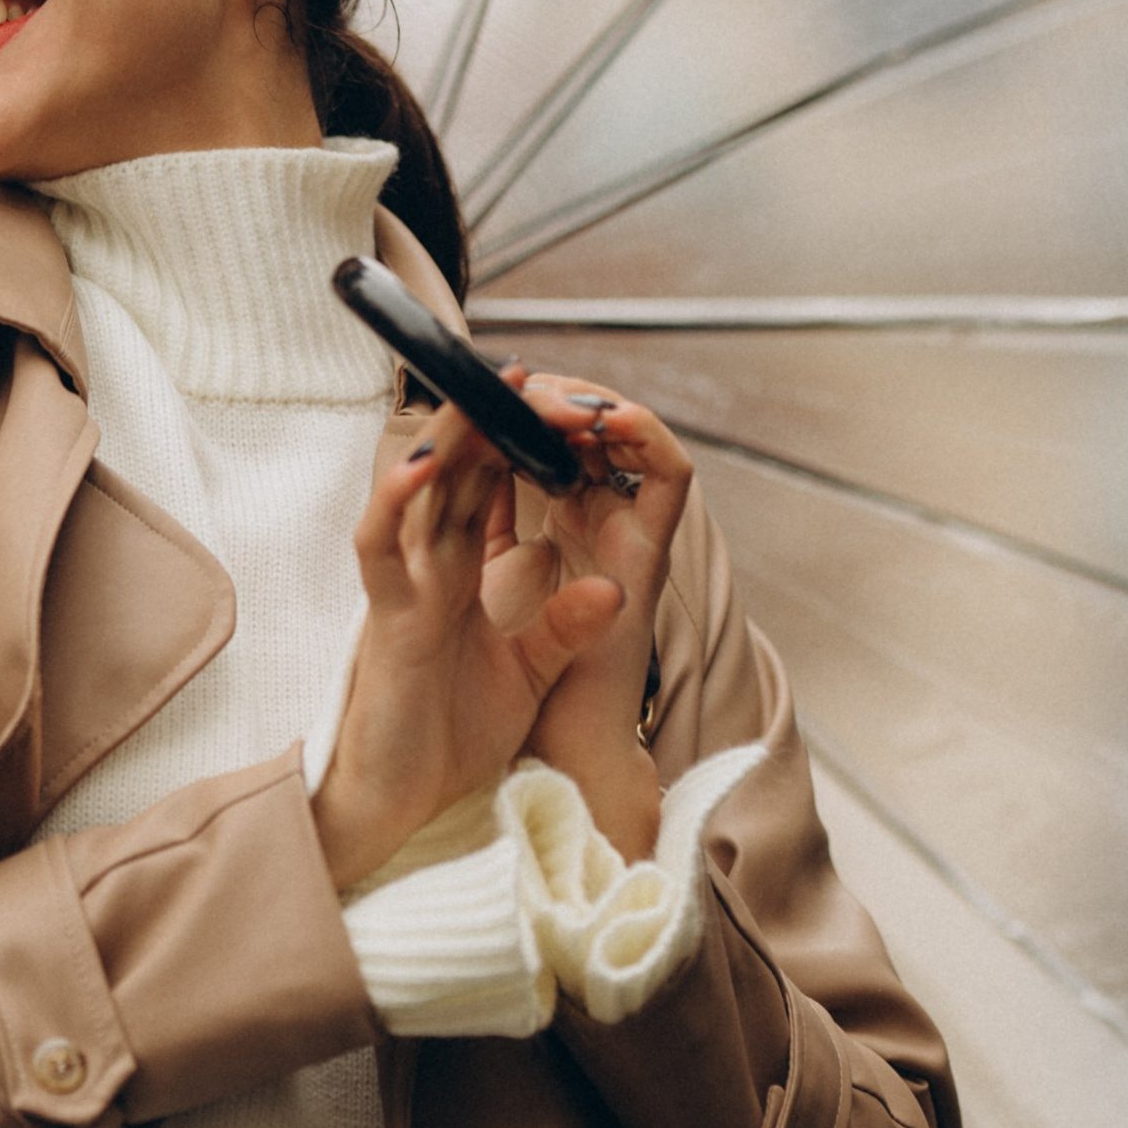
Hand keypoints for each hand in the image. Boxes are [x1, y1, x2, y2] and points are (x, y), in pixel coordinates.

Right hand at [315, 403, 621, 889]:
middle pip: (456, 477)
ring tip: (481, 393)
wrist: (401, 805)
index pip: (489, 492)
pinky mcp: (386, 620)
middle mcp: (428, 571)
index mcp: (460, 577)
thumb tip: (611, 589)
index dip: (518, 445)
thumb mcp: (528, 673)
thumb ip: (563, 628)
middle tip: (527, 376)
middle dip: (491, 423)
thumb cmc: (449, 739)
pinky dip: (397, 503)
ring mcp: (403, 589)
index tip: (554, 406)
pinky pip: (382, 549)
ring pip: (416, 495)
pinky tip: (426, 464)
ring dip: (447, 441)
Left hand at [488, 373, 693, 861]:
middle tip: (528, 372)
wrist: (543, 755)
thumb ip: (484, 526)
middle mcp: (607, 529)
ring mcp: (633, 539)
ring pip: (640, 437)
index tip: (498, 383)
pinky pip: (669, 477)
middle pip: (598, 430)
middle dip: (562, 392)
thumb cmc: (508, 688)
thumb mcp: (482, 585)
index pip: (558, 442)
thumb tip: (458, 463)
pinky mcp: (650, 558)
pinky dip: (645, 435)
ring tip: (561, 383)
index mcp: (566, 532)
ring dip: (602, 400)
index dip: (531, 405)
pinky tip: (600, 417)